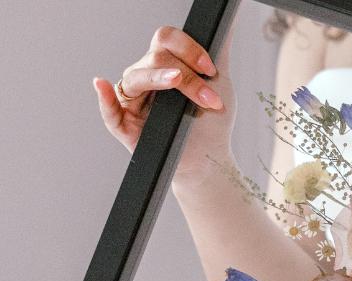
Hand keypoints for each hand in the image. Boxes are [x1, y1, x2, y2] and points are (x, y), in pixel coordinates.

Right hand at [93, 24, 235, 184]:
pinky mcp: (125, 126)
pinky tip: (101, 85)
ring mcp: (133, 100)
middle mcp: (146, 77)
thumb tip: (226, 24)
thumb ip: (218, 53)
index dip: (189, 49)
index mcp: (165, 64)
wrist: (210, 159)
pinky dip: (104, 98)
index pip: (166, 40)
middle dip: (187, 76)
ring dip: (159, 79)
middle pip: (154, 57)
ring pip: (136, 78)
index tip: (211, 70)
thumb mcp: (220, 85)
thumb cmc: (210, 122)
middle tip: (210, 99)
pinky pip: (109, 109)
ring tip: (176, 81)